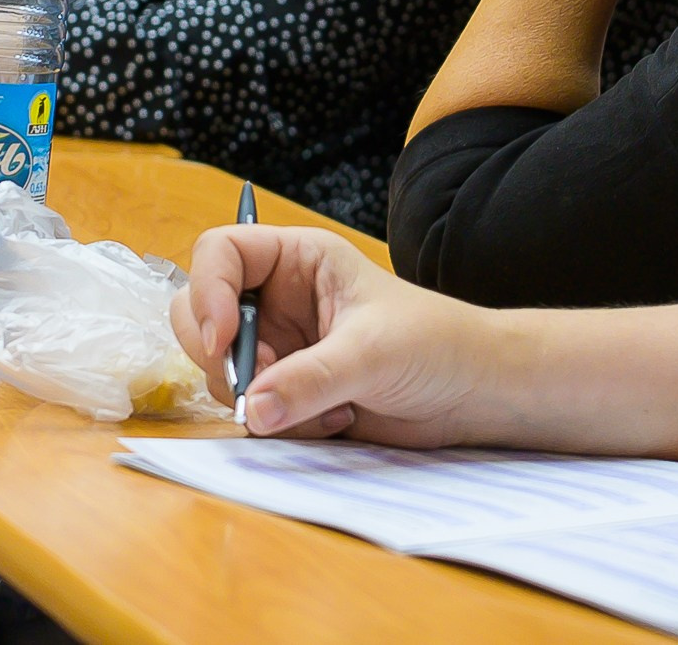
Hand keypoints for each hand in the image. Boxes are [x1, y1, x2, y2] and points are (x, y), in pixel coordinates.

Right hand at [169, 224, 502, 442]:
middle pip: (201, 315)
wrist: (475, 394)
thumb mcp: (372, 352)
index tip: (224, 340)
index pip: (220, 253)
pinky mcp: (288, 392)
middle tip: (262, 386)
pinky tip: (334, 421)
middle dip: (224, 357)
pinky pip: (250, 409)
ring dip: (260, 399)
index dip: (208, 291)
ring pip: (221, 371)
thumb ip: (311, 379)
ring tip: (326, 406)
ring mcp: (280, 348)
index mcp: (298, 259)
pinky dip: (279, 423)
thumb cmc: (437, 344)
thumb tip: (253, 409)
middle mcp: (279, 299)